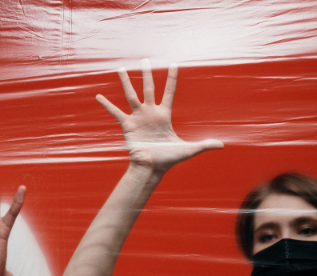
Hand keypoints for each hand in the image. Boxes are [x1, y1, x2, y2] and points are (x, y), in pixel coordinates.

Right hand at [97, 59, 223, 174]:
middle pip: (149, 88)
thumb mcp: (188, 150)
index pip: (169, 92)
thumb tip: (223, 145)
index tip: (174, 63)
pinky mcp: (127, 125)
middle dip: (146, 73)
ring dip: (125, 82)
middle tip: (144, 59)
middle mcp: (150, 113)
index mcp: (164, 115)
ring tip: (120, 68)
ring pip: (131, 95)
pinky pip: (116, 112)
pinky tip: (98, 96)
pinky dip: (107, 105)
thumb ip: (204, 145)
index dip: (172, 78)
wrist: (151, 168)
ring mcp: (138, 117)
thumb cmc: (168, 160)